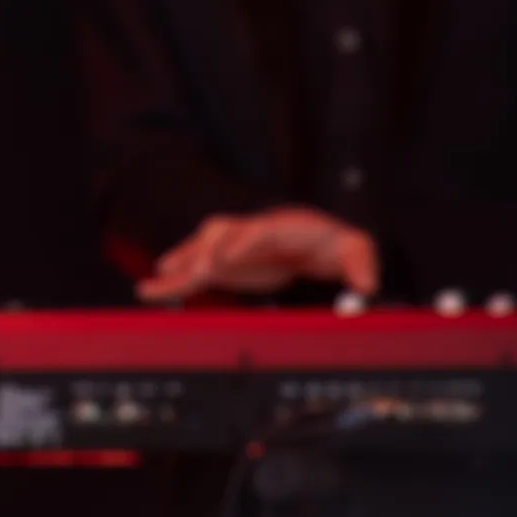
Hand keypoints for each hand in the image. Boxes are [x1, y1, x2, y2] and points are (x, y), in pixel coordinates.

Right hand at [138, 208, 379, 303]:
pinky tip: (151, 291)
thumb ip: (361, 266)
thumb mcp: (355, 250)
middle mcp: (252, 231)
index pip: (260, 230)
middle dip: (202, 254)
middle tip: (185, 272)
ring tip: (159, 280)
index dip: (240, 243)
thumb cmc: (334, 243)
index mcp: (285, 225)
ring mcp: (234, 245)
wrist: (314, 240)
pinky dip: (173, 281)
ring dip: (180, 265)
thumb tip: (365, 290)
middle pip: (222, 237)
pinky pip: (194, 270)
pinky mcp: (223, 263)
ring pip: (201, 251)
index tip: (223, 258)